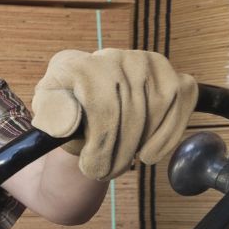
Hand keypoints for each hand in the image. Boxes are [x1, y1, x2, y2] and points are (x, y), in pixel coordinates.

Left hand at [32, 48, 196, 180]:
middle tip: (106, 173)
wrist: (85, 111)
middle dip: (118, 151)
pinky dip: (168, 134)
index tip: (91, 168)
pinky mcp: (172, 74)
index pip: (102, 104)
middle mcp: (112, 55)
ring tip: (121, 163)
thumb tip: (68, 120)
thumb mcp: (47, 116)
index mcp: (76, 64)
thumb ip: (51, 115)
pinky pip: (181, 102)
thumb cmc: (64, 115)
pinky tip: (149, 154)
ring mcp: (145, 62)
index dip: (101, 142)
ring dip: (141, 144)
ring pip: (158, 107)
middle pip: (130, 110)